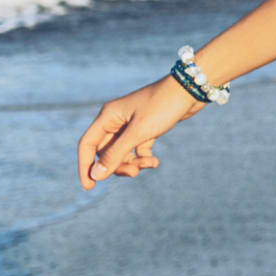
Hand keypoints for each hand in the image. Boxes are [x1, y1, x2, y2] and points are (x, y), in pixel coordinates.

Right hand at [77, 75, 206, 188]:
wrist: (191, 89)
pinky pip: (137, 149)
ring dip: (133, 163)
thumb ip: (116, 154)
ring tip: (150, 164)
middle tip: (134, 173)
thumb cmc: (163, 106)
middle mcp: (116, 120)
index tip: (89, 187)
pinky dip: (144, 157)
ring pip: (122, 153)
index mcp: (108, 116)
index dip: (85, 166)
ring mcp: (131, 124)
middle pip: (105, 152)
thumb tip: (95, 175)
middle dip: (117, 165)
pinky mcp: (146, 128)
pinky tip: (155, 162)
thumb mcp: (139, 132)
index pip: (87, 145)